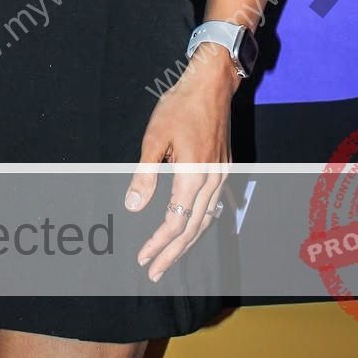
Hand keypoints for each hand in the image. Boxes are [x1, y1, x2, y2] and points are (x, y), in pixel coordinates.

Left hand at [124, 45, 238, 282]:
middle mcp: (211, 181)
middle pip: (192, 228)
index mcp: (193, 175)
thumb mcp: (155, 137)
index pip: (174, 221)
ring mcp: (222, 175)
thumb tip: (133, 207)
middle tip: (154, 273)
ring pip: (205, 220)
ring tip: (170, 258)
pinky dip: (201, 223)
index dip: (158, 243)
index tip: (142, 258)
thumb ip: (144, 175)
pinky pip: (214, 206)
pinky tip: (192, 229)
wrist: (211, 84)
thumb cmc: (179, 106)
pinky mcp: (224, 168)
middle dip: (172, 253)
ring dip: (188, 242)